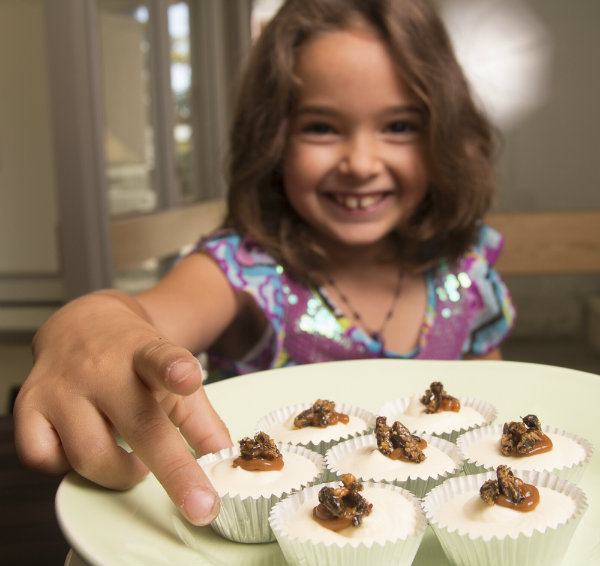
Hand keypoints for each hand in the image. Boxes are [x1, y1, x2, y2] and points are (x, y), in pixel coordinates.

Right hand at [13, 291, 231, 525]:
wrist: (83, 326)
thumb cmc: (133, 359)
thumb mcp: (174, 378)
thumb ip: (200, 418)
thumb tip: (223, 459)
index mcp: (144, 354)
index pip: (159, 358)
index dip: (174, 369)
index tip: (187, 377)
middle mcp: (100, 369)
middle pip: (136, 427)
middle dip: (173, 471)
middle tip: (200, 503)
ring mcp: (60, 387)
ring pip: (90, 456)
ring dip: (121, 472)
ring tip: (134, 459)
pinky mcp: (28, 406)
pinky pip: (45, 460)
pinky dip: (69, 469)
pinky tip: (87, 448)